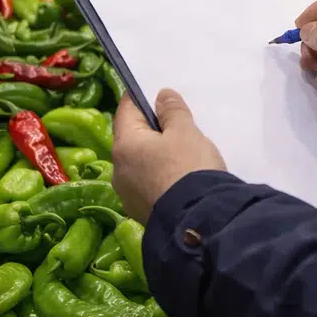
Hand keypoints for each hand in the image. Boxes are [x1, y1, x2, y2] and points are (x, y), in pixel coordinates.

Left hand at [112, 89, 225, 222]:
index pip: (126, 110)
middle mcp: (118, 170)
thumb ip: (172, 111)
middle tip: (177, 125)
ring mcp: (128, 195)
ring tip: (182, 155)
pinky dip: (160, 177)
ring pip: (139, 164)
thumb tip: (161, 96)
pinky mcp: (141, 212)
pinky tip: (179, 178)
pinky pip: (148, 185)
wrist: (197, 222)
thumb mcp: (186, 132)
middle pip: (132, 139)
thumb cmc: (189, 168)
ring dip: (155, 156)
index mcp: (124, 145)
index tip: (156, 93)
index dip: (140, 98)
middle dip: (151, 130)